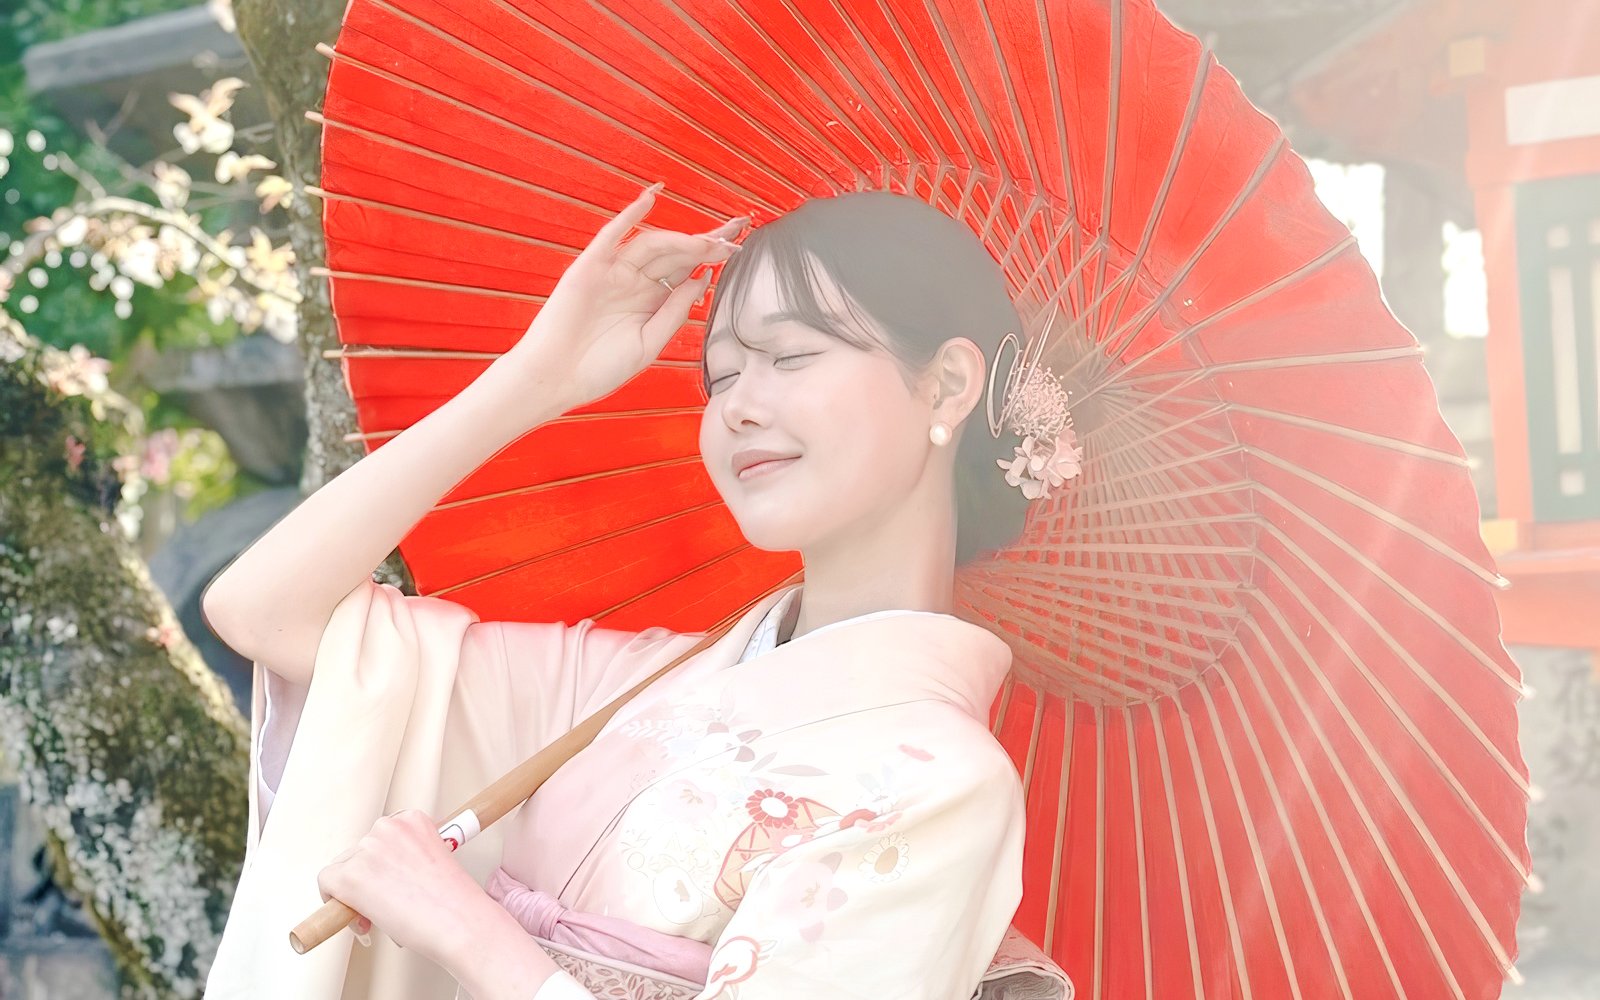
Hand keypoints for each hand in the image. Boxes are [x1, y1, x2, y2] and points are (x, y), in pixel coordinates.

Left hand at [316, 809, 499, 968]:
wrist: (460, 923)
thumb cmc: (454, 901)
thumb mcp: (437, 861)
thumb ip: (410, 858)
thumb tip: (387, 876)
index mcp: (413, 820)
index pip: (384, 836)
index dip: (385, 863)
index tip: (393, 879)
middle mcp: (388, 827)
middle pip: (361, 851)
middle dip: (370, 877)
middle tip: (386, 902)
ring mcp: (368, 850)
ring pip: (344, 867)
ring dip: (356, 891)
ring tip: (378, 913)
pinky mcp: (350, 876)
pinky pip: (326, 883)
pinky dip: (334, 901)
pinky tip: (356, 917)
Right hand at [505, 182, 748, 411]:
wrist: (557, 378)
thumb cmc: (600, 368)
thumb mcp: (650, 342)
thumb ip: (677, 310)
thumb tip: (704, 279)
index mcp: (651, 299)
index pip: (688, 269)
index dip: (712, 255)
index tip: (738, 245)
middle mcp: (635, 281)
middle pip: (677, 251)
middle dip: (707, 240)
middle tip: (737, 228)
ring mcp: (612, 271)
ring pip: (653, 244)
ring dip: (683, 238)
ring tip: (710, 239)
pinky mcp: (590, 267)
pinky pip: (612, 235)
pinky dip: (631, 215)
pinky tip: (652, 197)